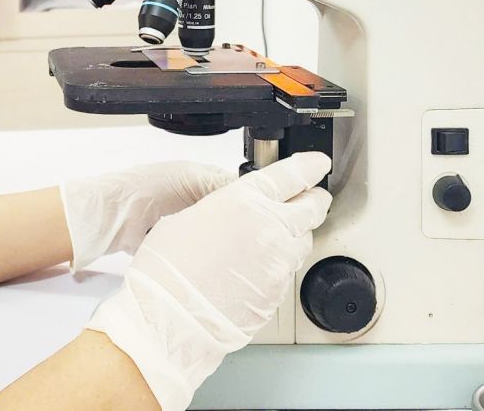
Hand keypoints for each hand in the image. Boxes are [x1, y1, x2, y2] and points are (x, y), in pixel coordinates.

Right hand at [85, 153, 331, 410]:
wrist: (170, 319)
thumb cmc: (166, 270)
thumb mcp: (187, 218)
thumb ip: (221, 209)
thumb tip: (230, 213)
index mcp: (245, 200)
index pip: (292, 175)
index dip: (309, 166)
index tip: (317, 164)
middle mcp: (271, 228)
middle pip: (312, 206)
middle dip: (315, 199)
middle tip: (313, 197)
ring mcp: (279, 263)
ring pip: (305, 241)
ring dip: (298, 233)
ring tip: (281, 235)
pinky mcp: (279, 293)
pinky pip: (289, 272)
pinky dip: (281, 264)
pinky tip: (261, 268)